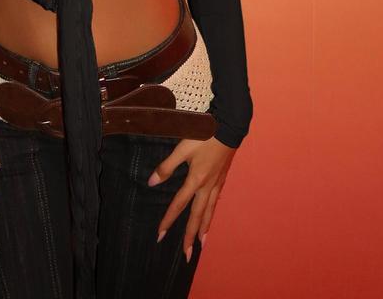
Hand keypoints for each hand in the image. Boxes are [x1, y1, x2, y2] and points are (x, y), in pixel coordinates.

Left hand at [147, 136, 236, 261]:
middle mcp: (207, 187)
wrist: (230, 127)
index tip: (159, 235)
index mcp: (195, 180)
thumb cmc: (205, 136)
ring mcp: (216, 184)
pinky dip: (212, 213)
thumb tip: (151, 183)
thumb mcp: (182, 148)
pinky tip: (210, 215)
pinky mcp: (222, 178)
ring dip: (204, 229)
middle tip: (187, 255)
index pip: (178, 205)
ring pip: (209, 211)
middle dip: (190, 236)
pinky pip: (216, 202)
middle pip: (197, 216)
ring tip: (202, 244)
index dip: (168, 220)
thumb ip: (167, 166)